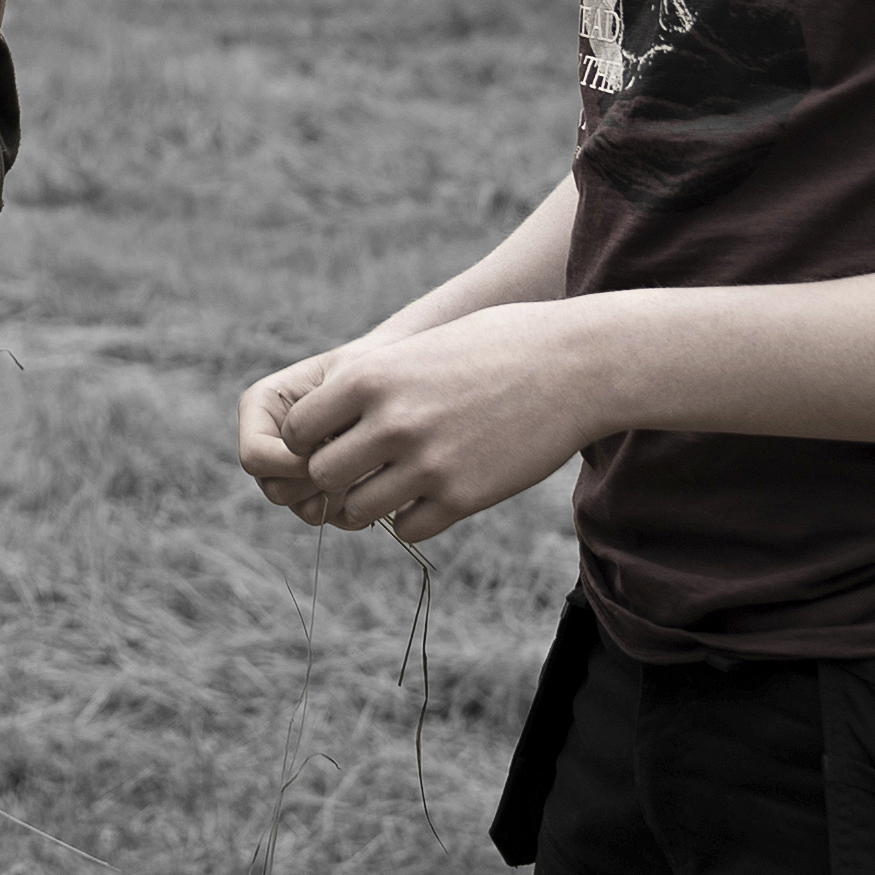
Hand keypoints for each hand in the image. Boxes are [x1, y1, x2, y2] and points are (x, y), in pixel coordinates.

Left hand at [232, 304, 612, 548]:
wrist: (577, 365)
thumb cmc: (498, 346)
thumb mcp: (420, 347)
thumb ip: (372, 382)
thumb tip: (327, 417)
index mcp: (371, 376)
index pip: (297, 429)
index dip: (307, 440)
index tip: (330, 439)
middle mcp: (392, 422)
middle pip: (322, 475)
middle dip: (335, 476)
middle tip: (359, 469)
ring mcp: (428, 464)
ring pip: (358, 510)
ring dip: (368, 502)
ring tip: (391, 486)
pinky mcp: (464, 497)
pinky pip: (407, 528)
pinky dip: (410, 517)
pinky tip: (430, 496)